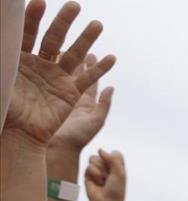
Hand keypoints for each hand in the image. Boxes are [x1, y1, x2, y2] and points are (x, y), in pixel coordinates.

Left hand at [4, 1, 114, 144]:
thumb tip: (0, 34)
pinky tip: (110, 57)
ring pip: (74, 55)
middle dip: (63, 21)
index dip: (33, 18)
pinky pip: (88, 81)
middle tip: (74, 5)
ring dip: (86, 39)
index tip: (39, 2)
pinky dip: (100, 70)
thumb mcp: (0, 79)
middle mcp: (40, 65)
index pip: (27, 33)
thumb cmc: (3, 108)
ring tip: (97, 25)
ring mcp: (57, 78)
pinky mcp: (71, 94)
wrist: (16, 134)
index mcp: (19, 59)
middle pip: (54, 38)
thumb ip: (3, 56)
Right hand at [83, 148, 123, 200]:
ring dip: (100, 171)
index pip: (115, 153)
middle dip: (106, 166)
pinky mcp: (88, 174)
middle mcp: (107, 166)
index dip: (115, 160)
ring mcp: (97, 169)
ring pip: (94, 158)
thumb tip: (99, 150)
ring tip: (103, 180)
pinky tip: (97, 183)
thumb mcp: (120, 172)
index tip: (118, 171)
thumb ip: (113, 158)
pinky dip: (94, 175)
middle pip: (102, 154)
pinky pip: (89, 167)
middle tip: (109, 177)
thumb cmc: (116, 189)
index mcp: (117, 165)